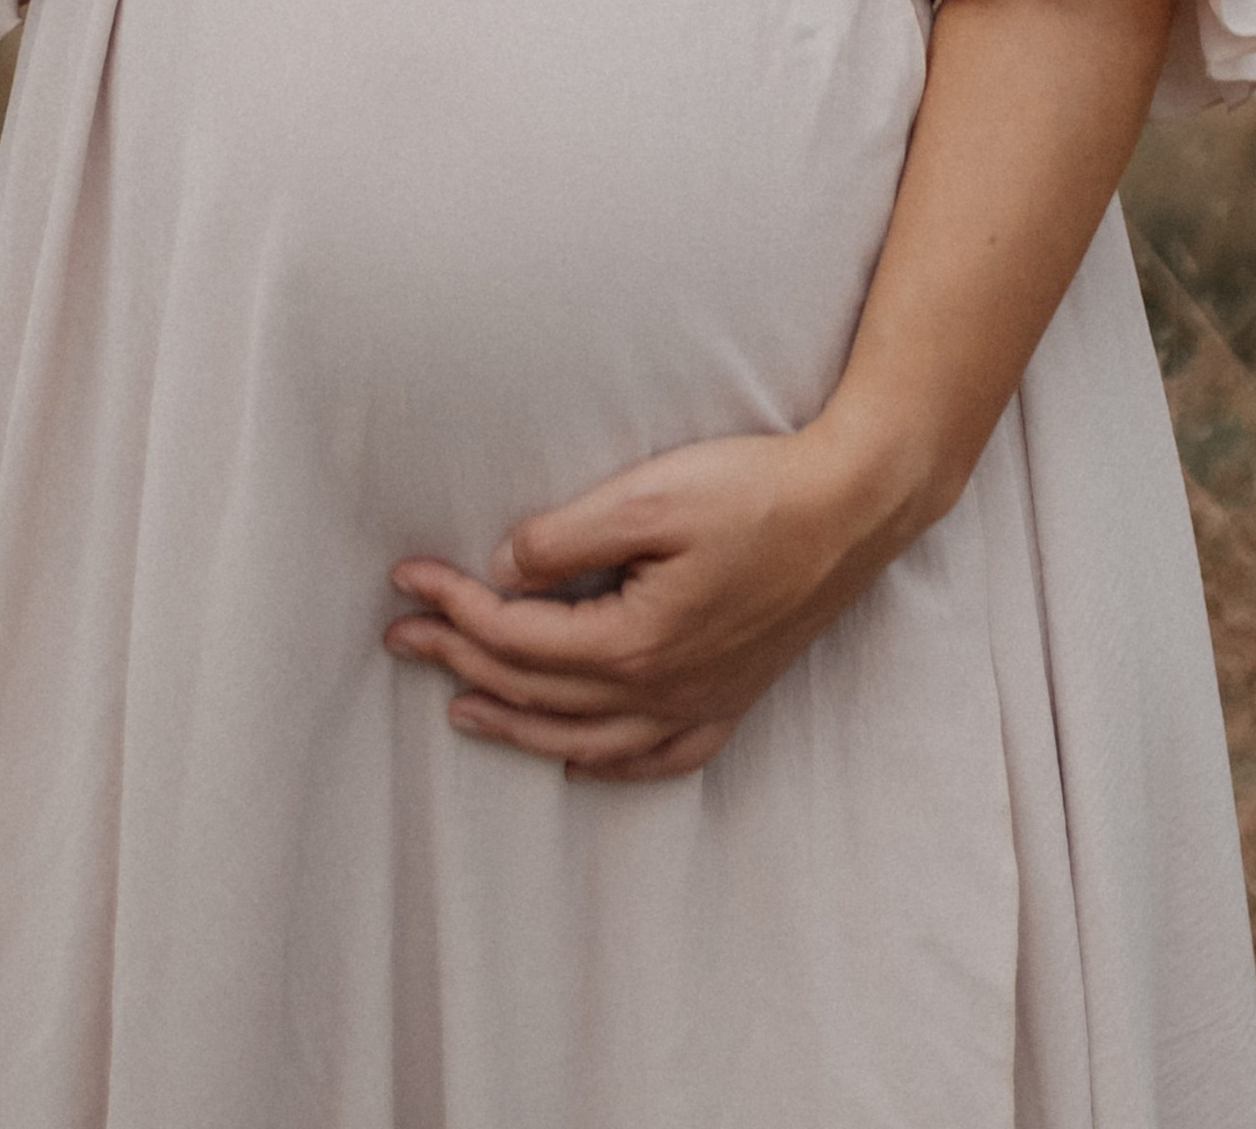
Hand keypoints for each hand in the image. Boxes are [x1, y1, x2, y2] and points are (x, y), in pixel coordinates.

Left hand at [382, 420, 911, 783]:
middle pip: (536, 690)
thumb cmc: (756, 490)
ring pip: (583, 739)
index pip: (516, 636)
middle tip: (402, 636)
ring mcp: (700, 703)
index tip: (407, 576)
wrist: (853, 507)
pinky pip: (656, 759)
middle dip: (460, 659)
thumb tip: (503, 568)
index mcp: (636, 642)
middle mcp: (662, 691)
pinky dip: (605, 764)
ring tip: (460, 707)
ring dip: (514, 724)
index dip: (453, 606)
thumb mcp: (650, 496)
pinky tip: (577, 759)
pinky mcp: (731, 698)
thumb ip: (566, 538)